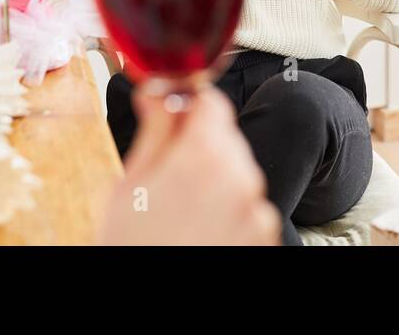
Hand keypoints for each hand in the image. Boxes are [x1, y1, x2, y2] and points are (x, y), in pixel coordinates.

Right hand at [97, 87, 280, 245]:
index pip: (211, 102)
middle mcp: (243, 177)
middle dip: (199, 148)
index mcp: (206, 154)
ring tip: (179, 214)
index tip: (171, 119)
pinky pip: (249, 209)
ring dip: (215, 182)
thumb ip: (157, 128)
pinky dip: (229, 214)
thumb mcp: (131, 184)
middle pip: (225, 139)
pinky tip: (198, 232)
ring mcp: (259, 211)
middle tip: (165, 178)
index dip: (187, 107)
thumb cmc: (133, 246)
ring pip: (238, 175)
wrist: (152, 310)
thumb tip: (161, 88)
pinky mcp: (266, 237)